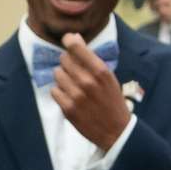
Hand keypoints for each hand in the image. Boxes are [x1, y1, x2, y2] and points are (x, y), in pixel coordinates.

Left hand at [51, 31, 129, 150]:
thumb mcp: (108, 77)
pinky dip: (60, 92)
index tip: (67, 40)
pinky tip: (70, 96)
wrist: (116, 131)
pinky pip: (54, 91)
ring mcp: (76, 96)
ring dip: (63, 77)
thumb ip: (91, 59)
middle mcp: (88, 82)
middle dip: (67, 62)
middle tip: (75, 70)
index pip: (76, 47)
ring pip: (57, 74)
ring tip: (73, 84)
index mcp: (101, 71)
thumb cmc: (112, 100)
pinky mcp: (68, 109)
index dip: (69, 41)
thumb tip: (74, 37)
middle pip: (64, 59)